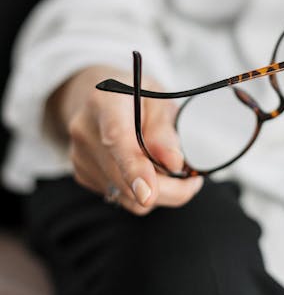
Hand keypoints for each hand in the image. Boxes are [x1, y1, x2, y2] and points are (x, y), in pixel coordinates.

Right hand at [47, 66, 202, 213]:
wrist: (99, 100)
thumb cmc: (135, 97)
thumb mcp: (159, 100)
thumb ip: (165, 131)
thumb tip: (174, 164)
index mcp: (106, 103)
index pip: (117, 139)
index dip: (134, 168)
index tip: (148, 194)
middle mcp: (86, 131)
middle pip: (125, 178)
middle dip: (167, 188)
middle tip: (192, 180)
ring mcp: (80, 156)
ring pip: (126, 196)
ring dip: (156, 192)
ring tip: (169, 169)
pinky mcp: (82, 175)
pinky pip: (120, 197)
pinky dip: (140, 192)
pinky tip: (145, 170)